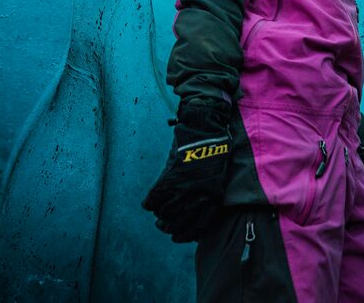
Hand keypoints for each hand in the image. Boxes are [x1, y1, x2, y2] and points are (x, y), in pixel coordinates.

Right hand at [141, 102, 231, 242]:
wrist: (206, 128)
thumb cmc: (213, 149)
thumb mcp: (215, 176)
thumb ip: (204, 194)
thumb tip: (189, 210)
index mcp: (213, 198)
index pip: (198, 227)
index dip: (186, 234)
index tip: (177, 236)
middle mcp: (200, 197)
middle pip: (179, 224)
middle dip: (169, 227)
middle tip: (163, 226)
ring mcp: (184, 188)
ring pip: (165, 214)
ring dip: (159, 216)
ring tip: (157, 215)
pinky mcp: (171, 178)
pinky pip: (154, 198)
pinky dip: (149, 202)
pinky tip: (148, 203)